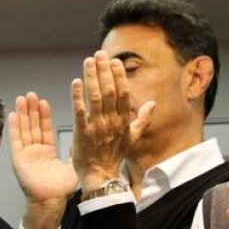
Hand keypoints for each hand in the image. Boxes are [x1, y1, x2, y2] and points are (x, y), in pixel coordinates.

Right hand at [9, 92, 78, 228]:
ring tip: (22, 98)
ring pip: (24, 130)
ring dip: (23, 114)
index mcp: (48, 152)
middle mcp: (36, 151)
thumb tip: (84, 140)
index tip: (43, 101)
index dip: (43, 115)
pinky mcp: (18, 158)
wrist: (52, 200)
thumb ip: (75, 151)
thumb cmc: (63, 187)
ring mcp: (26, 154)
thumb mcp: (73, 164)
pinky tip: (14, 114)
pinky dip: (15, 127)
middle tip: (31, 94)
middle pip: (33, 126)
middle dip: (32, 110)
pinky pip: (16, 140)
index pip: (45, 129)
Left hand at [70, 52, 154, 192]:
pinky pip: (80, 112)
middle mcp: (112, 121)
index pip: (122, 93)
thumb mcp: (132, 137)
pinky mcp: (82, 133)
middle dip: (104, 71)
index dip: (118, 76)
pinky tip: (76, 82)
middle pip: (109, 91)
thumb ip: (142, 119)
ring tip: (88, 62)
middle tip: (99, 54)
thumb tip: (152, 104)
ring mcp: (97, 127)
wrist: (101, 175)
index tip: (114, 61)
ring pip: (95, 97)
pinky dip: (77, 96)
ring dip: (91, 78)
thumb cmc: (114, 156)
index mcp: (123, 120)